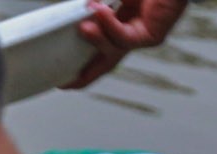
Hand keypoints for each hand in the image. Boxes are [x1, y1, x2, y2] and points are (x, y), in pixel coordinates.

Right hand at [64, 0, 188, 88]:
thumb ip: (95, 5)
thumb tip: (78, 9)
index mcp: (123, 21)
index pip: (101, 47)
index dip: (83, 61)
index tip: (64, 75)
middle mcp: (133, 32)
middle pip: (106, 62)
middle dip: (86, 76)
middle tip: (65, 84)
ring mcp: (143, 36)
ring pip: (112, 50)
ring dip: (95, 40)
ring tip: (82, 27)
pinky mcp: (152, 36)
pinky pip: (124, 38)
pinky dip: (109, 27)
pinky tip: (99, 10)